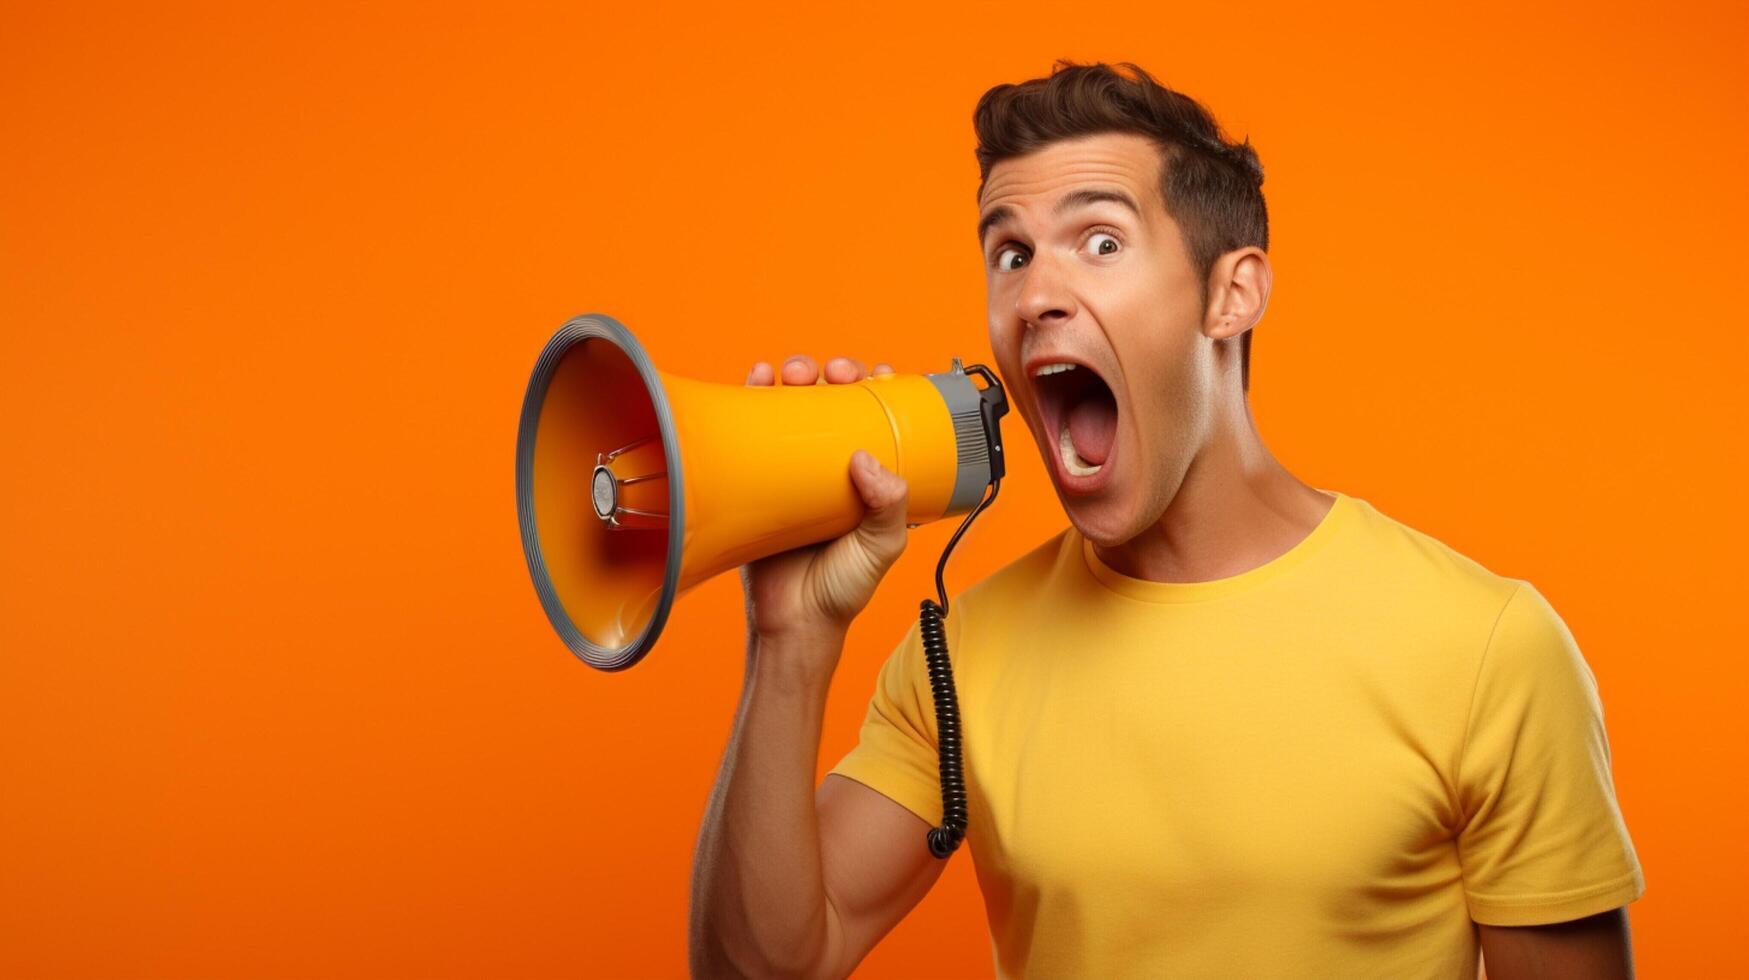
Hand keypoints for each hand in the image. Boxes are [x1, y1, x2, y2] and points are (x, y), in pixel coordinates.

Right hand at [739, 356, 908, 653]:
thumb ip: (888, 507)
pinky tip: (758, 377)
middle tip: (834, 375)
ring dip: (797, 376)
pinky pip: (753, 429)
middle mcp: (833, 466)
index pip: (879, 416)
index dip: (880, 387)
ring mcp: (793, 469)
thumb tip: (866, 459)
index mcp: (871, 476)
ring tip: (796, 374)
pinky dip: (753, 396)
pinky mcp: (757, 477)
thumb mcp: (881, 548)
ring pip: (794, 406)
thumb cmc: (841, 589)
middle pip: (834, 401)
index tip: (878, 376)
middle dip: (836, 374)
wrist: (792, 623)